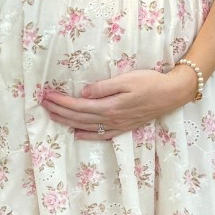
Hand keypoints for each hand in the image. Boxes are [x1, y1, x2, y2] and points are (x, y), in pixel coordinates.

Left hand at [40, 65, 196, 138]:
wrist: (172, 94)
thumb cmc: (150, 82)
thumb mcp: (127, 79)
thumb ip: (104, 87)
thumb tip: (83, 94)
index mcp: (110, 106)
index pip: (78, 106)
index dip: (61, 102)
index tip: (47, 96)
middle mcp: (111, 118)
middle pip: (79, 117)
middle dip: (59, 111)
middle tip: (43, 104)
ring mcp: (118, 125)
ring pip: (86, 126)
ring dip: (67, 122)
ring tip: (53, 116)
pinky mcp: (124, 127)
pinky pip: (101, 135)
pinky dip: (87, 135)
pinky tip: (76, 134)